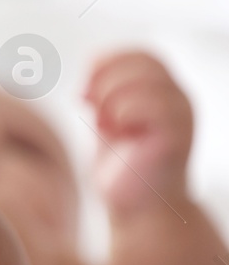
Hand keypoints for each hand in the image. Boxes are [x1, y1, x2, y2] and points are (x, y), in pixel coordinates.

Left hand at [84, 51, 193, 214]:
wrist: (138, 209)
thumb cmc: (123, 168)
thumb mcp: (108, 122)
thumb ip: (104, 94)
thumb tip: (89, 71)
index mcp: (164, 92)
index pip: (141, 55)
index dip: (107, 63)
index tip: (83, 91)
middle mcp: (179, 99)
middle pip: (143, 61)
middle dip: (104, 79)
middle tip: (89, 106)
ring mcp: (181, 116)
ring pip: (145, 79)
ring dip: (111, 98)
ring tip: (105, 124)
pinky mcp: (176, 135)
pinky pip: (151, 105)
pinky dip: (121, 112)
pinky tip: (114, 131)